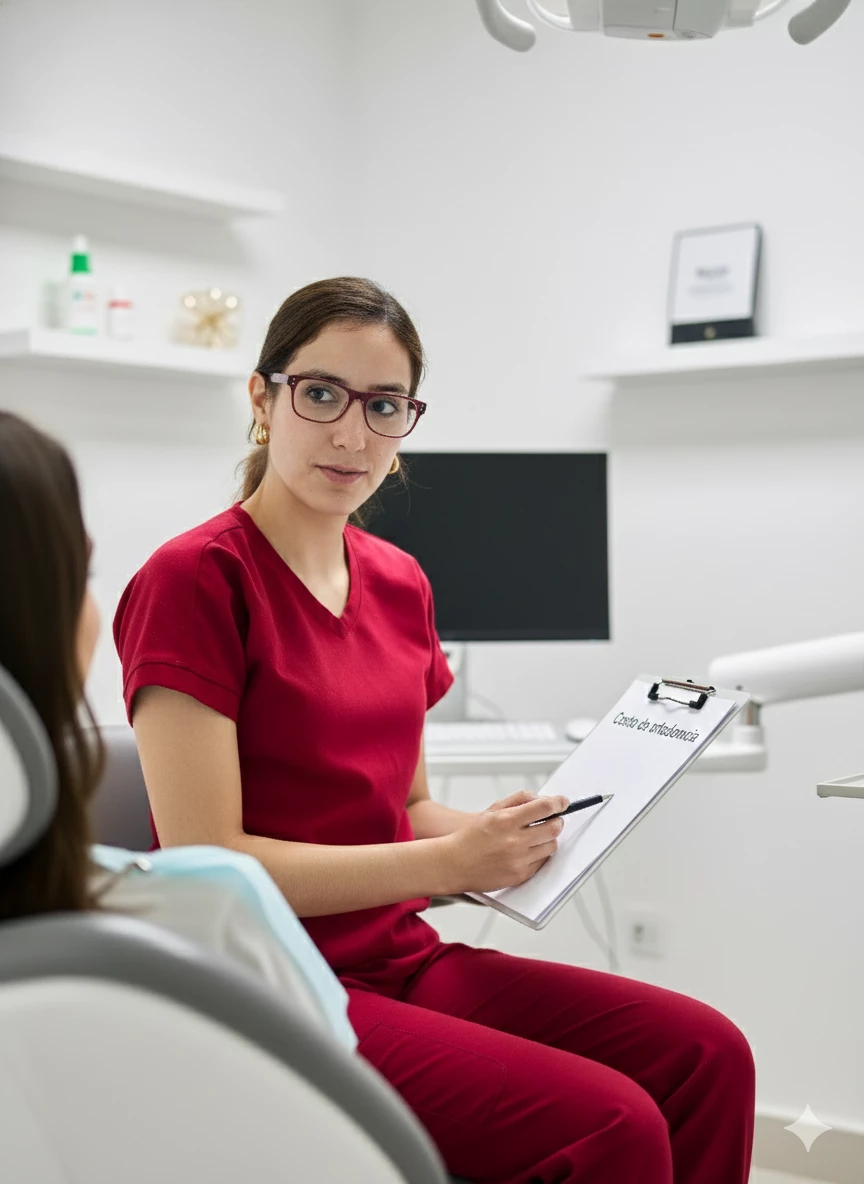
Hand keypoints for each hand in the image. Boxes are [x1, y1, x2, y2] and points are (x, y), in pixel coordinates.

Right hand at [441, 789, 570, 893]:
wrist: (455, 863)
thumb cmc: (471, 836)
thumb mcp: (492, 810)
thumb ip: (518, 800)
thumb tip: (542, 799)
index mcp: (506, 820)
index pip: (543, 808)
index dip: (557, 803)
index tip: (562, 802)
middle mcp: (514, 841)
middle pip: (553, 828)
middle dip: (557, 821)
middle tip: (554, 819)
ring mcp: (518, 860)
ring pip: (551, 846)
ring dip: (549, 838)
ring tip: (538, 836)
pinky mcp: (520, 876)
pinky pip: (542, 863)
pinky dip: (540, 854)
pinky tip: (528, 850)